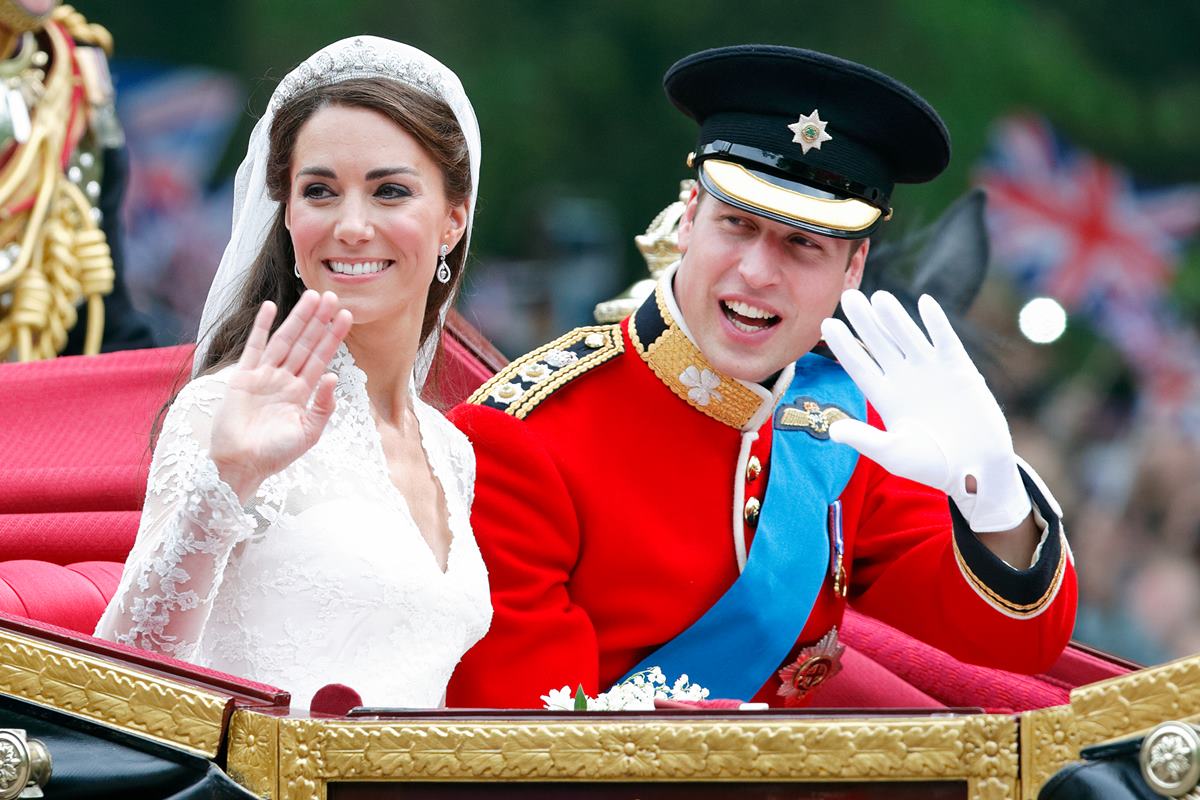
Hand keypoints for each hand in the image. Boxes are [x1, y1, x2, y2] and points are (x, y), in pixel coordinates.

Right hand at [209, 290, 352, 502]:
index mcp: (302, 392)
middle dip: (319, 321)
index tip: (347, 316)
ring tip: (312, 296)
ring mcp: (264, 376)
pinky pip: (254, 347)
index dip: (333, 337)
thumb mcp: (309, 433)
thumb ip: (323, 405)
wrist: (241, 465)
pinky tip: (271, 308)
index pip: (321, 358)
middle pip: (305, 343)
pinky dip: (262, 327)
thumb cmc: (275, 454)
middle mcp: (285, 380)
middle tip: (333, 296)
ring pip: (285, 340)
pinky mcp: (243, 377)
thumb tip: (333, 375)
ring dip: (298, 318)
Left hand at [820, 290, 1029, 531]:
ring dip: (894, 317)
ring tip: (878, 296)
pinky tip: (924, 302)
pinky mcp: (960, 370)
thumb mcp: (894, 454)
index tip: (826, 324)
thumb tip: (833, 430)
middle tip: (847, 295)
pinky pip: (945, 341)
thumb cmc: (933, 466)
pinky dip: (936, 323)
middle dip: (864, 321)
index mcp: (885, 397)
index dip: (843, 345)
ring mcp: (931, 372)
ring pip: (908, 337)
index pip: (859, 365)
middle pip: (879, 344)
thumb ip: (865, 439)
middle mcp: (904, 379)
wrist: (976, 470)